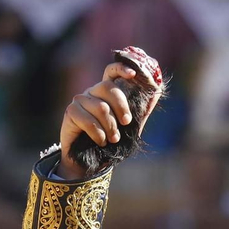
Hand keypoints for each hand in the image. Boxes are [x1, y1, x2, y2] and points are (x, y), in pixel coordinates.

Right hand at [57, 62, 148, 179]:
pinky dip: (98, 134)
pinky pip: (87, 120)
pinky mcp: (71, 112)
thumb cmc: (110, 140)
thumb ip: (142, 109)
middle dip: (121, 107)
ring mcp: (80, 100)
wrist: (89, 160)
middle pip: (108, 88)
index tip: (133, 74)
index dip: (121, 68)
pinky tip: (101, 141)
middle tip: (126, 123)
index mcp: (106, 91)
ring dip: (110, 127)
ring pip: (100, 107)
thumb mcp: (130, 125)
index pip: (111, 71)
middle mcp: (92, 92)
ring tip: (113, 139)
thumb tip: (157, 90)